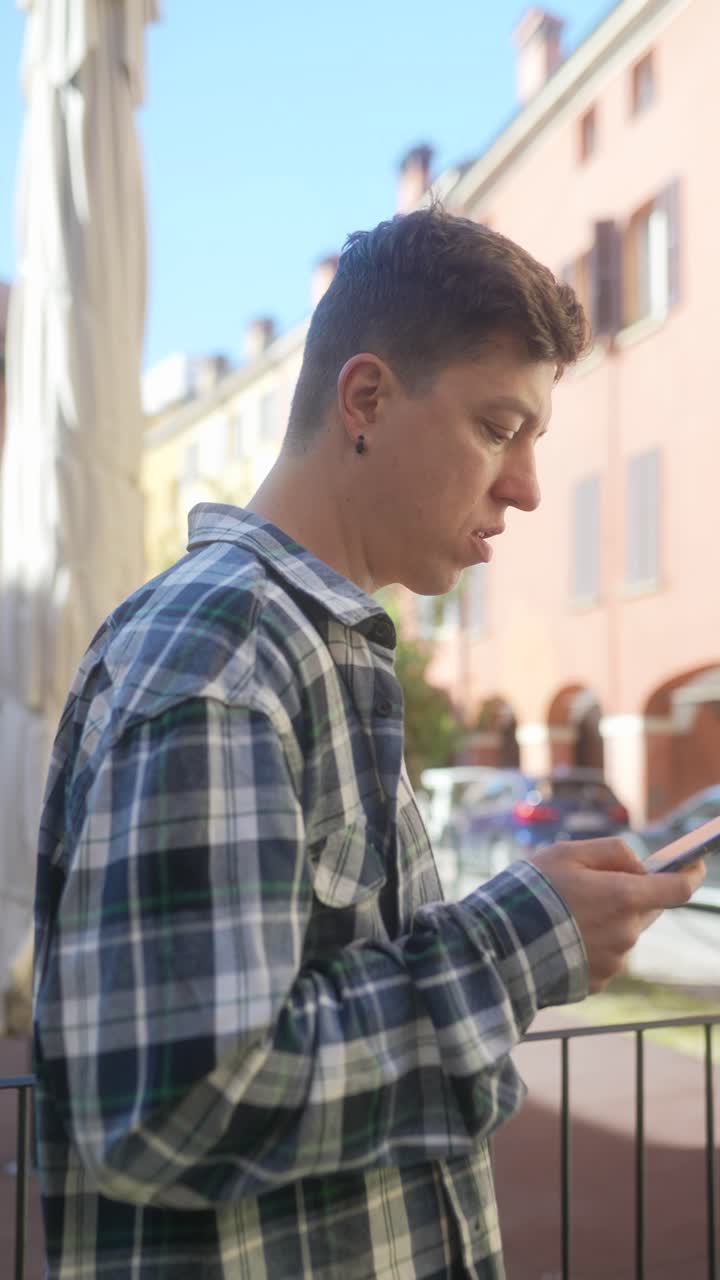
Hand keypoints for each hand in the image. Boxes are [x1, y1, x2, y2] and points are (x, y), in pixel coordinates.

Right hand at [529, 838, 705, 992]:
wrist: (498, 946)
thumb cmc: (532, 892)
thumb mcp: (567, 853)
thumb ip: (612, 851)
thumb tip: (640, 865)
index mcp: (624, 897)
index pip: (678, 889)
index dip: (691, 874)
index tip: (694, 864)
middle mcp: (627, 933)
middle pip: (645, 909)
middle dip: (628, 895)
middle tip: (591, 887)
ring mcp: (615, 962)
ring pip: (623, 933)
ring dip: (606, 920)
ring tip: (563, 915)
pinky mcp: (599, 982)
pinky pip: (605, 956)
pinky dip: (591, 944)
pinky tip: (561, 937)